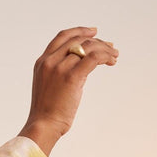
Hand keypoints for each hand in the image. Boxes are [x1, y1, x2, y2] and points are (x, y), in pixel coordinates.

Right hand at [18, 27, 118, 155]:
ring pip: (87, 47)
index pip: (62, 37)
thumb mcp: (49, 85)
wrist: (43, 125)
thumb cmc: (47, 112)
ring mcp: (60, 68)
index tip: (94, 32)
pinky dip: (105, 56)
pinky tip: (112, 61)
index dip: (79, 31)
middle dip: (97, 41)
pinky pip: (93, 58)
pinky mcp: (72, 77)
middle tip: (110, 47)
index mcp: (42, 62)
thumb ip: (61, 72)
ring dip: (104, 49)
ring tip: (114, 55)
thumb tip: (83, 66)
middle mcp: (50, 61)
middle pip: (78, 40)